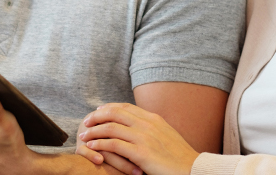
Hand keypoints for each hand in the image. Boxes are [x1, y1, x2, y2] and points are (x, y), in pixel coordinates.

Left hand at [79, 103, 198, 174]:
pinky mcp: (140, 153)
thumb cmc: (179, 158)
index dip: (108, 108)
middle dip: (96, 116)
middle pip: (114, 113)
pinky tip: (92, 147)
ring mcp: (144, 137)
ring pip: (110, 128)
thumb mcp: (166, 135)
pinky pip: (113, 144)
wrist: (192, 170)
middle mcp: (148, 124)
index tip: (98, 113)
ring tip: (83, 136)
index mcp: (154, 118)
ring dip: (93, 131)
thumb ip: (152, 129)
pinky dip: (99, 144)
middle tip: (86, 122)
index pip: (125, 106)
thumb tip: (139, 125)